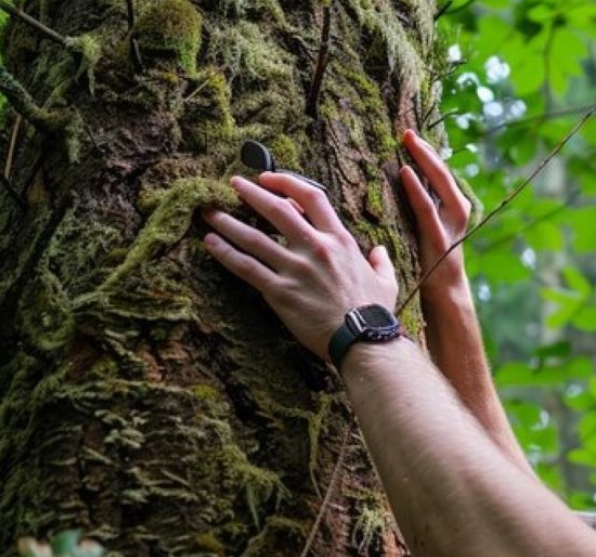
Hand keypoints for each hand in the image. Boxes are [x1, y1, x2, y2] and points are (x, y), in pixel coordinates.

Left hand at [202, 173, 398, 360]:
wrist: (362, 339)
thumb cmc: (375, 312)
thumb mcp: (386, 280)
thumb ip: (380, 261)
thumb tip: (379, 251)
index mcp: (340, 240)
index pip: (311, 197)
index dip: (287, 182)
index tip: (269, 178)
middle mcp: (315, 248)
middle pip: (276, 209)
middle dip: (250, 193)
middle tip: (233, 184)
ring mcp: (295, 269)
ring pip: (253, 237)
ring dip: (228, 222)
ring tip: (209, 212)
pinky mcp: (280, 292)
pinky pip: (246, 267)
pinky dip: (225, 253)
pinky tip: (210, 243)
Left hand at [399, 129, 472, 295]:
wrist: (445, 292)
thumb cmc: (430, 259)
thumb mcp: (428, 227)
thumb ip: (422, 206)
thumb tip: (401, 182)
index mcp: (454, 207)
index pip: (441, 172)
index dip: (428, 152)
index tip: (411, 134)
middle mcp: (457, 211)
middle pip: (443, 173)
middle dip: (426, 151)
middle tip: (407, 132)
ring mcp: (451, 224)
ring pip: (440, 184)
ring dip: (425, 161)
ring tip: (410, 143)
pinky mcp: (438, 239)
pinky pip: (426, 209)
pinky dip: (416, 189)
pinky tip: (405, 173)